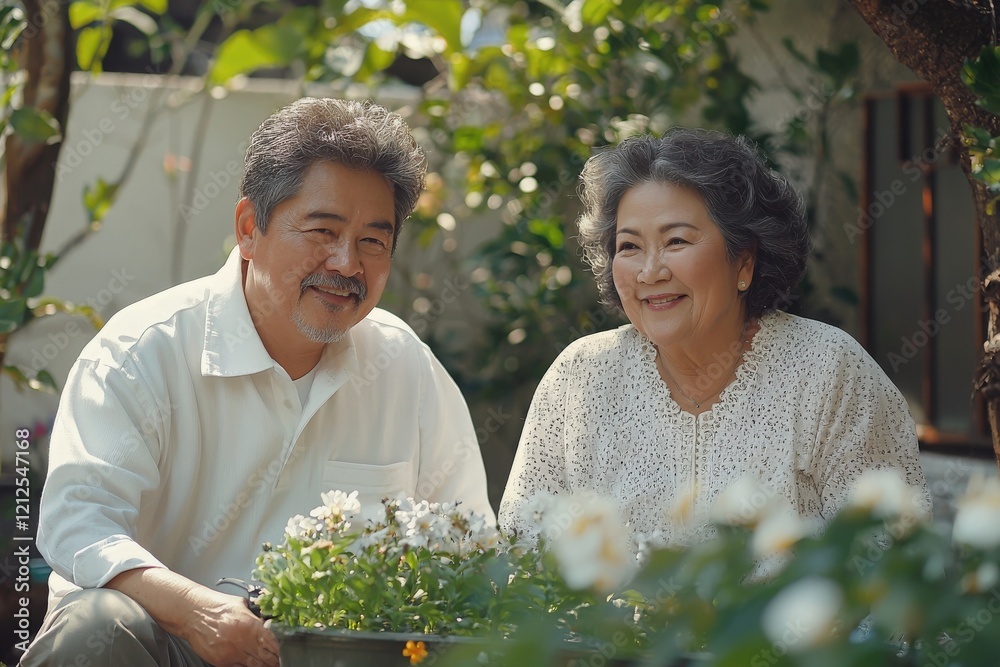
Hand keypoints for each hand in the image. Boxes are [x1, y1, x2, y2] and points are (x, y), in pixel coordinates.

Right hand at [105, 568, 280, 666]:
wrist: (193, 613)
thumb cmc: (217, 606)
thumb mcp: (243, 605)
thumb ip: (257, 614)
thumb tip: (271, 619)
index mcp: (250, 625)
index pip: (274, 641)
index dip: (284, 648)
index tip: (291, 651)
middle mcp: (242, 641)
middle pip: (267, 657)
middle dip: (276, 659)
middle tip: (283, 660)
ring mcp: (231, 654)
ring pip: (255, 665)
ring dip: (265, 665)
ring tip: (272, 663)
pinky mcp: (221, 662)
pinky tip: (255, 664)